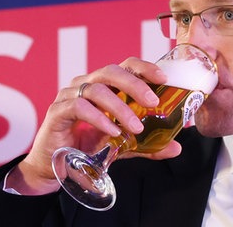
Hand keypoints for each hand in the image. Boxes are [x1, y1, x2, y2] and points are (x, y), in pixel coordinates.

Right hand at [6, 57, 181, 194]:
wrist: (55, 167)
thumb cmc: (89, 147)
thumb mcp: (124, 145)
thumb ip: (148, 145)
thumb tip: (177, 147)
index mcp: (105, 86)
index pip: (126, 66)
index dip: (144, 67)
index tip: (164, 78)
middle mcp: (87, 84)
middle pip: (111, 71)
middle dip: (134, 84)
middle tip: (152, 102)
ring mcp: (69, 95)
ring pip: (97, 90)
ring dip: (119, 107)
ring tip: (135, 127)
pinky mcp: (57, 111)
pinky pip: (79, 107)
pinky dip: (99, 118)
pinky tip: (112, 131)